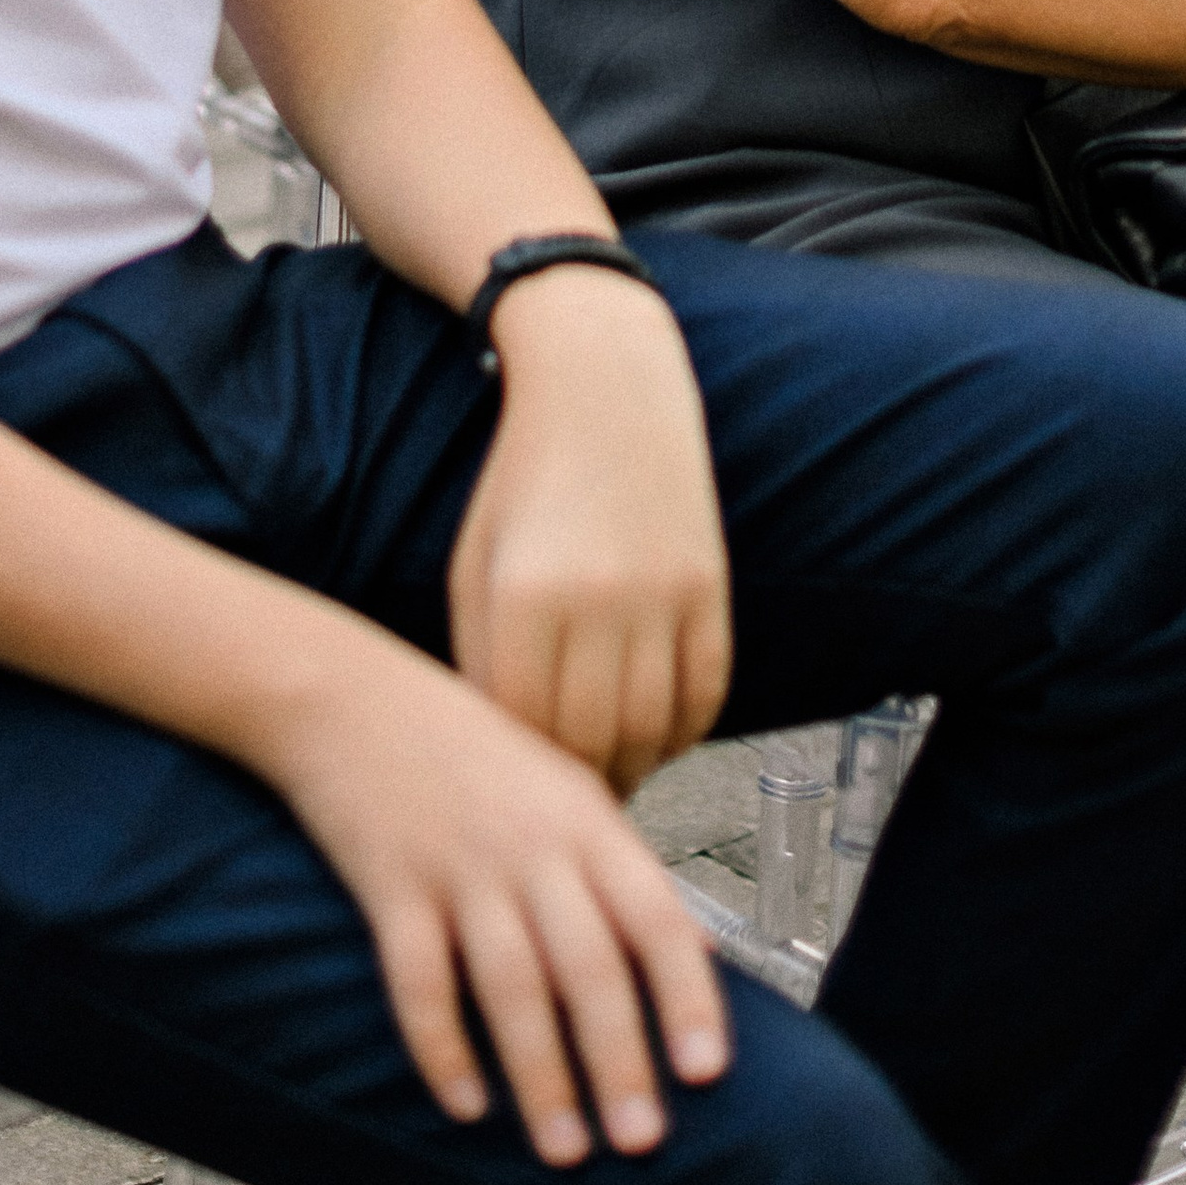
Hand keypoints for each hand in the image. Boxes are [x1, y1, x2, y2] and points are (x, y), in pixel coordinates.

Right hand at [269, 624, 729, 1164]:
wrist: (349, 695)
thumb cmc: (465, 746)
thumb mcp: (563, 785)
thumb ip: (622, 865)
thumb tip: (699, 949)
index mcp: (584, 818)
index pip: (655, 915)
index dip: (687, 995)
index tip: (708, 1070)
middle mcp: (530, 843)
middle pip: (588, 965)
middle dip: (619, 1061)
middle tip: (641, 1140)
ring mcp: (459, 865)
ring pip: (511, 986)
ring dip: (541, 1077)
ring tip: (564, 1147)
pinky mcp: (390, 887)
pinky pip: (420, 982)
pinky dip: (443, 1048)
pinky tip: (465, 1103)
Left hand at [451, 266, 731, 793]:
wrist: (605, 383)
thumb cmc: (525, 479)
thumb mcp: (475, 562)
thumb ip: (479, 658)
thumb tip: (504, 753)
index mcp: (523, 594)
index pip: (525, 729)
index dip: (523, 770)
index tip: (522, 790)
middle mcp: (596, 598)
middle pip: (591, 741)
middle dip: (579, 783)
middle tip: (570, 801)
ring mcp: (661, 591)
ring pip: (653, 729)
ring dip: (634, 767)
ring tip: (613, 777)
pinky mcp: (709, 583)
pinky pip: (706, 693)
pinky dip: (684, 731)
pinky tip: (657, 735)